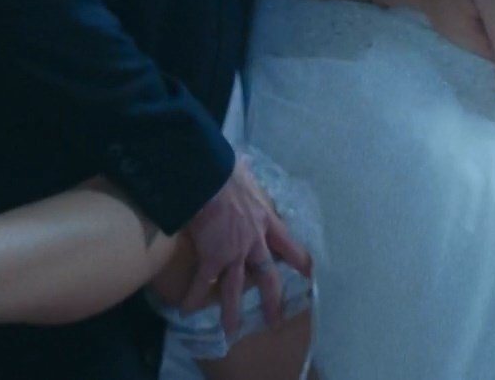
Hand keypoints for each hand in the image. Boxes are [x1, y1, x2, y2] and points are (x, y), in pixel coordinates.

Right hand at [180, 156, 312, 338]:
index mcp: (266, 221)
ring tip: (230, 330)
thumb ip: (246, 176)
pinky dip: (192, 296)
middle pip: (267, 277)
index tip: (309, 274)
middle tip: (274, 321)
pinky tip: (185, 311)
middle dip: (272, 301)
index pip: (290, 245)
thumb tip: (242, 163)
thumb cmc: (227, 169)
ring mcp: (233, 252)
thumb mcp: (245, 173)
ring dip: (232, 311)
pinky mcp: (213, 257)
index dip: (300, 261)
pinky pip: (203, 281)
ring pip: (235, 288)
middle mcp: (254, 242)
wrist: (209, 175)